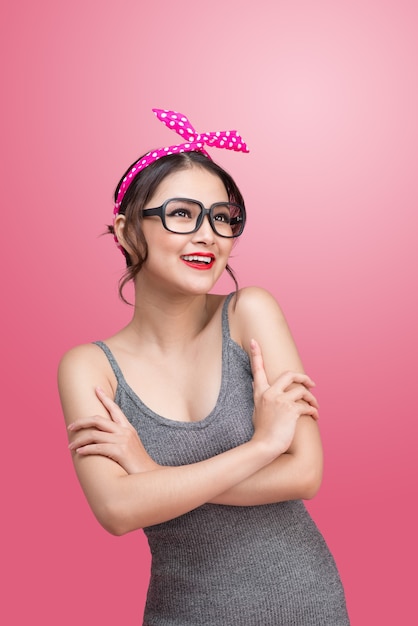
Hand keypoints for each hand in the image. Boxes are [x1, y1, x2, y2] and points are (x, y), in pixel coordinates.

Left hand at [67, 387, 158, 473]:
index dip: (105, 398)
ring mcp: (123, 441)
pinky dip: (86, 449)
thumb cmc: (137, 464)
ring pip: (94, 434)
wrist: (150, 476)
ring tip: (70, 446)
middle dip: (81, 421)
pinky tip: (79, 452)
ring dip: (79, 440)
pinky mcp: (120, 452)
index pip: (115, 409)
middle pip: (98, 419)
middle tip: (70, 426)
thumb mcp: (130, 446)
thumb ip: (119, 439)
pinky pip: (97, 448)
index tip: (96, 389)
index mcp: (128, 428)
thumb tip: (103, 438)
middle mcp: (125, 431)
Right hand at [250, 339, 318, 456]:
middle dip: (303, 377)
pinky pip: (307, 406)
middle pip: (289, 375)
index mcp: (260, 392)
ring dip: (312, 399)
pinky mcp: (290, 410)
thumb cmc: (261, 431)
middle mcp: (269, 393)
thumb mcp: (257, 409)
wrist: (264, 446)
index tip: (254, 341)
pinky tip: (315, 416)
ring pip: (302, 391)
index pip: (257, 369)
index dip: (256, 354)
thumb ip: (259, 395)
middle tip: (311, 383)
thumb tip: (255, 384)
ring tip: (315, 406)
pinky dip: (314, 411)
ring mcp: (280, 401)